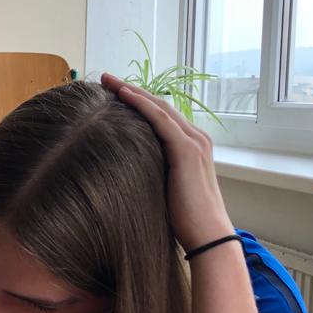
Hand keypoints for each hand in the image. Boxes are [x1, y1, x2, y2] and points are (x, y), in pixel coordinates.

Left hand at [100, 73, 233, 251]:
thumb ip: (152, 172)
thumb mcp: (163, 188)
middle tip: (106, 77)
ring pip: (159, 107)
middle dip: (131, 89)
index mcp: (191, 146)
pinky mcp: (187, 150)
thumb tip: (125, 171)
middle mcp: (196, 137)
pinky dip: (141, 104)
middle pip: (159, 105)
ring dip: (132, 91)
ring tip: (109, 80)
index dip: (137, 101)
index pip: (161, 115)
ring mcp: (193, 141)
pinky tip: (123, 95)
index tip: (113, 92)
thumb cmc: (183, 219)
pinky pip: (160, 119)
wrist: (206, 234)